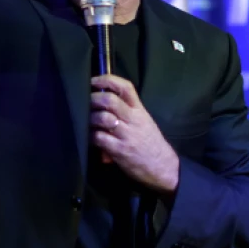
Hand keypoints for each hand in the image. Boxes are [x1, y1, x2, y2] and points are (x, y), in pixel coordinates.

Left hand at [90, 75, 179, 192]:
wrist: (164, 167)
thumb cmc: (151, 143)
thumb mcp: (144, 122)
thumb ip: (127, 112)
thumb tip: (102, 104)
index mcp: (139, 110)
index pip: (125, 87)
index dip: (107, 80)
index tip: (94, 81)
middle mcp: (133, 119)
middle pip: (110, 100)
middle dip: (93, 99)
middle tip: (84, 102)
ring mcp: (126, 135)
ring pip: (102, 118)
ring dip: (90, 118)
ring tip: (86, 120)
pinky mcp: (119, 150)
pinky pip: (99, 138)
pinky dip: (90, 136)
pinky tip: (89, 137)